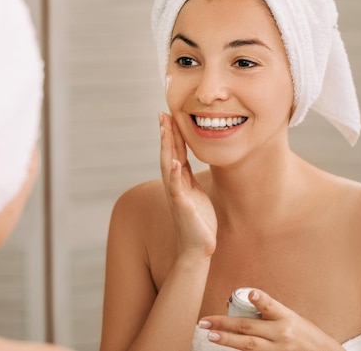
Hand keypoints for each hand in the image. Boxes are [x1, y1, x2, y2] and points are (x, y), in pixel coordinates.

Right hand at [159, 112, 216, 258]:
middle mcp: (175, 184)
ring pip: (168, 166)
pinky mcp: (182, 206)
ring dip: (166, 148)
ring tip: (165, 130)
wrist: (198, 247)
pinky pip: (176, 188)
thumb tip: (183, 160)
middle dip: (166, 134)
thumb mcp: (194, 191)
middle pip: (168, 154)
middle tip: (162, 114)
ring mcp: (177, 195)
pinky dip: (174, 174)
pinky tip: (175, 162)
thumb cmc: (197, 220)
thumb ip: (187, 175)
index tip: (168, 115)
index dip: (171, 134)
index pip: (174, 151)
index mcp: (180, 180)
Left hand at [198, 289, 342, 350]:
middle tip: (205, 322)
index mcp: (287, 318)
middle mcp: (282, 334)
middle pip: (249, 328)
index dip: (262, 300)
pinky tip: (227, 350)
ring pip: (247, 345)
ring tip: (211, 336)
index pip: (272, 306)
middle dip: (224, 324)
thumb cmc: (306, 335)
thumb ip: (271, 312)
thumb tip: (247, 300)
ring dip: (227, 340)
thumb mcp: (292, 317)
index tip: (252, 295)